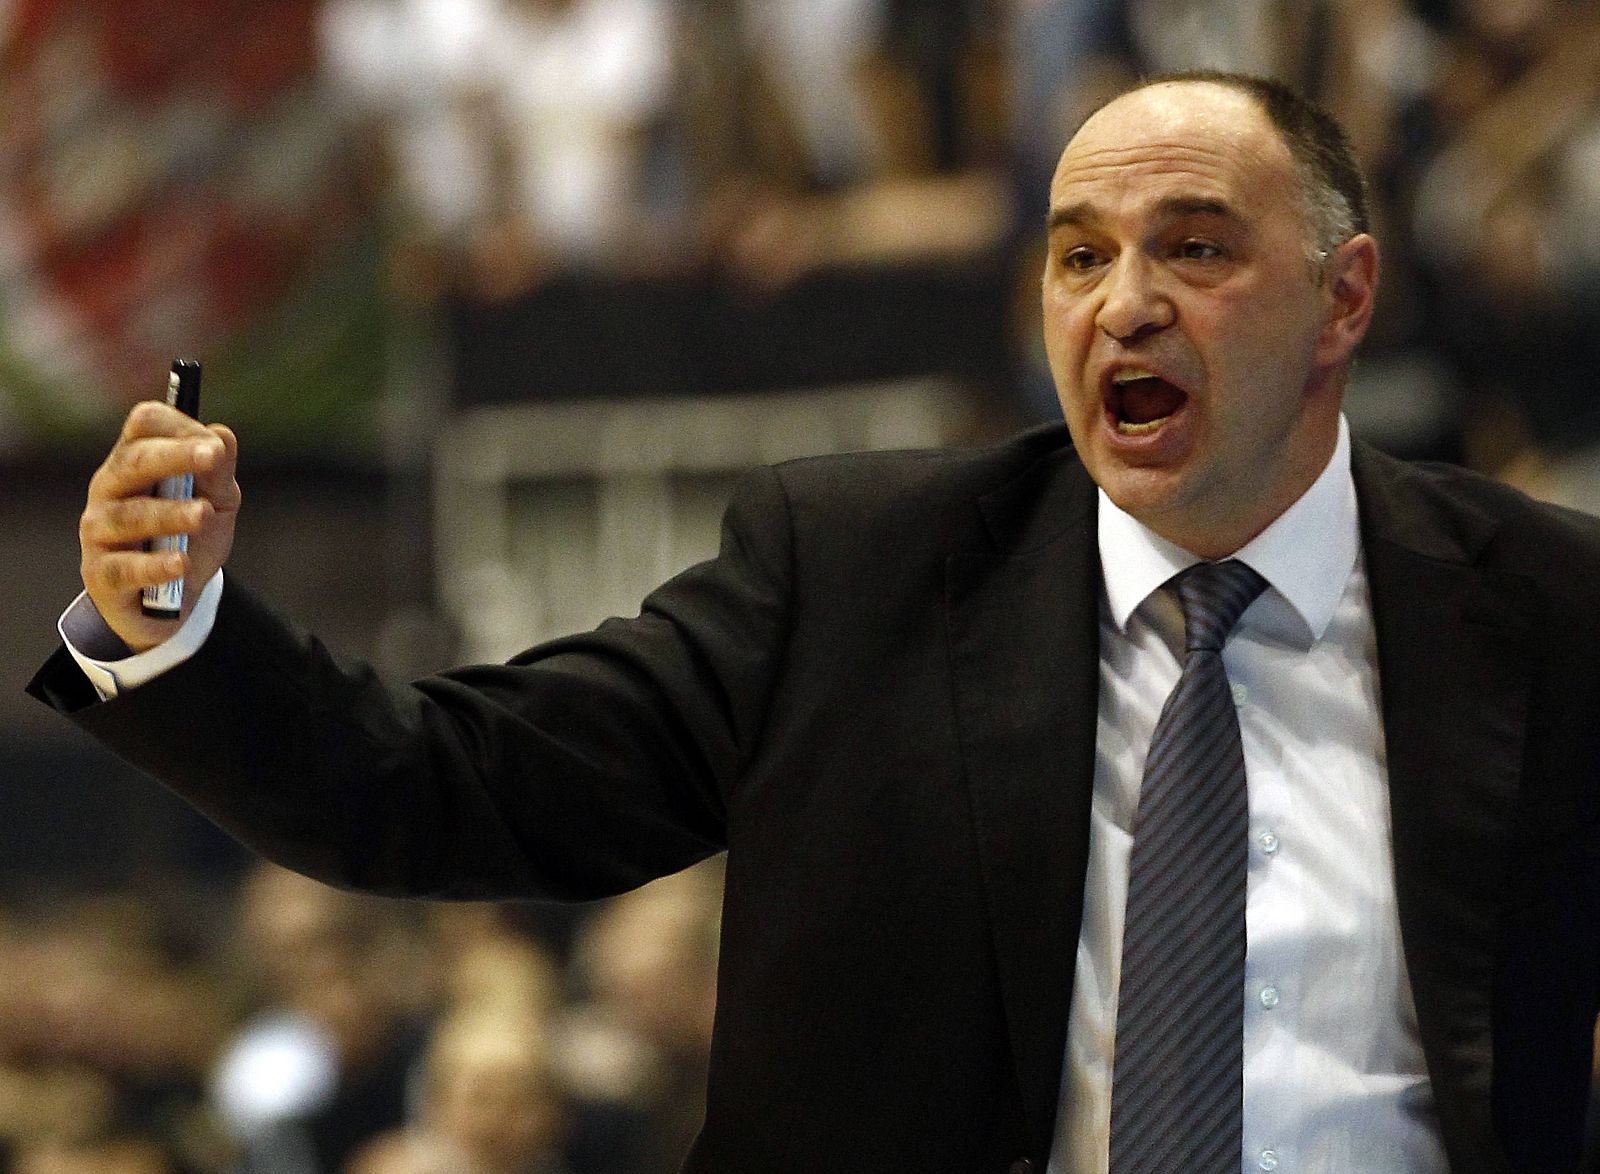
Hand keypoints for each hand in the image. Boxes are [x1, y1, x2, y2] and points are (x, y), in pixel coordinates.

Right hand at [79, 401, 240, 652]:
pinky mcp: (101, 575)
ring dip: (172, 513)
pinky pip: (126, 567)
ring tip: (204, 514)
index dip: (180, 429)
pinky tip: (181, 563)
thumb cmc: (188, 539)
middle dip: (176, 457)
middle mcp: (110, 489)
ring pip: (132, 515)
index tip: (216, 447)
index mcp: (135, 461)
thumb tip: (223, 435)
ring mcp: (99, 530)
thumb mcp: (215, 504)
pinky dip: (155, 565)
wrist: (166, 602)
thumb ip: (219, 474)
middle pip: (135, 462)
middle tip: (213, 456)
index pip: (144, 426)